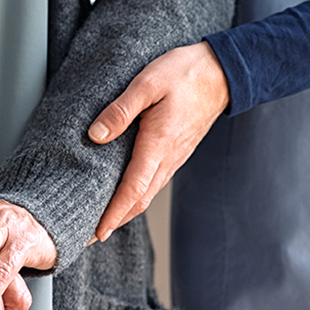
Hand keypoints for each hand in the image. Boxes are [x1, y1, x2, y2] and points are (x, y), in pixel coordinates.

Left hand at [88, 41, 228, 240]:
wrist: (221, 72)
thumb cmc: (185, 74)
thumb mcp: (147, 84)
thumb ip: (120, 110)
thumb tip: (95, 135)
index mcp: (158, 145)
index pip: (133, 190)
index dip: (113, 214)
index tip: (96, 233)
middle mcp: (167, 158)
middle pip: (139, 201)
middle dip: (114, 222)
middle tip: (88, 237)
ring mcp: (174, 158)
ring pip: (147, 194)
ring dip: (125, 212)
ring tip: (102, 222)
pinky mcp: (175, 153)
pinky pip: (153, 182)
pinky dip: (136, 197)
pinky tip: (124, 196)